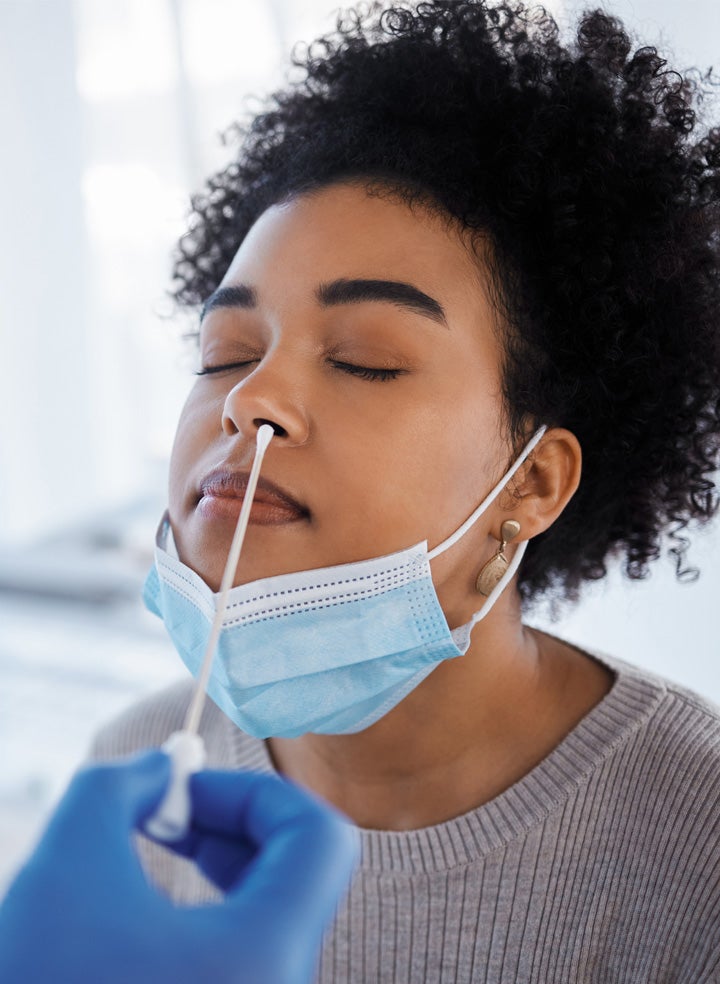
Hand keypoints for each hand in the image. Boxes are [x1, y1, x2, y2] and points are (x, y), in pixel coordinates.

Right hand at [0, 751, 357, 983]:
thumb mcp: (67, 860)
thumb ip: (119, 785)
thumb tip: (160, 769)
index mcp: (266, 956)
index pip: (321, 839)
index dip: (256, 792)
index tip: (183, 793)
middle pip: (298, 871)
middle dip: (231, 819)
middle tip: (164, 810)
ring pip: (272, 908)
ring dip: (218, 857)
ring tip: (154, 842)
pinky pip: (248, 947)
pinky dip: (209, 906)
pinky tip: (151, 900)